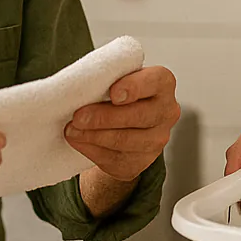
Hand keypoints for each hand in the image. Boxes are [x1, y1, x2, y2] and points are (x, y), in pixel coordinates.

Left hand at [65, 66, 179, 181]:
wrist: (124, 123)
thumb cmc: (120, 94)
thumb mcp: (118, 78)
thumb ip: (108, 79)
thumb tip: (81, 87)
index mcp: (162, 83)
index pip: (154, 81)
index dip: (133, 87)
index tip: (113, 93)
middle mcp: (167, 111)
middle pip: (138, 116)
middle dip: (104, 118)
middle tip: (78, 117)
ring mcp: (157, 139)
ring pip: (125, 140)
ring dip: (94, 136)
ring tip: (73, 130)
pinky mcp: (142, 161)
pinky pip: (115, 158)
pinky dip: (92, 150)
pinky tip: (79, 141)